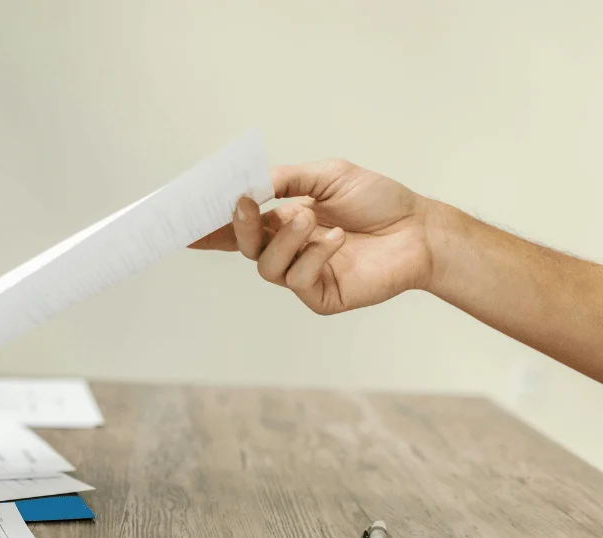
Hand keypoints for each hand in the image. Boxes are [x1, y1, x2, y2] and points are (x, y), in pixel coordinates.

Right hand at [190, 160, 435, 314]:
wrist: (419, 229)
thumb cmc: (378, 201)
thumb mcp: (327, 175)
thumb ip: (285, 179)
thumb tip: (248, 184)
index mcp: (284, 221)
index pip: (239, 228)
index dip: (210, 229)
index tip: (184, 226)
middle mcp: (288, 250)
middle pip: (244, 246)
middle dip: (239, 226)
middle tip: (245, 204)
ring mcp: (302, 275)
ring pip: (267, 266)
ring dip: (286, 239)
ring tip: (312, 218)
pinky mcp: (320, 296)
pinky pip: (298, 280)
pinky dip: (314, 256)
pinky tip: (336, 239)